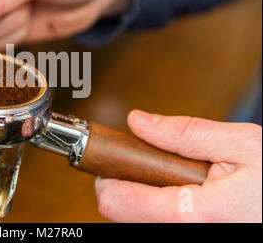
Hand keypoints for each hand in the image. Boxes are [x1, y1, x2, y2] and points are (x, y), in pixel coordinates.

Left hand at [95, 110, 261, 222]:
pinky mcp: (192, 236)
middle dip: (128, 183)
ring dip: (145, 194)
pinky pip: (157, 222)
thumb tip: (138, 121)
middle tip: (151, 163)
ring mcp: (188, 239)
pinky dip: (158, 205)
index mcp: (193, 215)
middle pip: (121, 214)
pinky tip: (182, 192)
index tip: (115, 158)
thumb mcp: (242, 145)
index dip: (108, 177)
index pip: (117, 202)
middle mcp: (186, 236)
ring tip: (177, 178)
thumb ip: (185, 133)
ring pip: (138, 220)